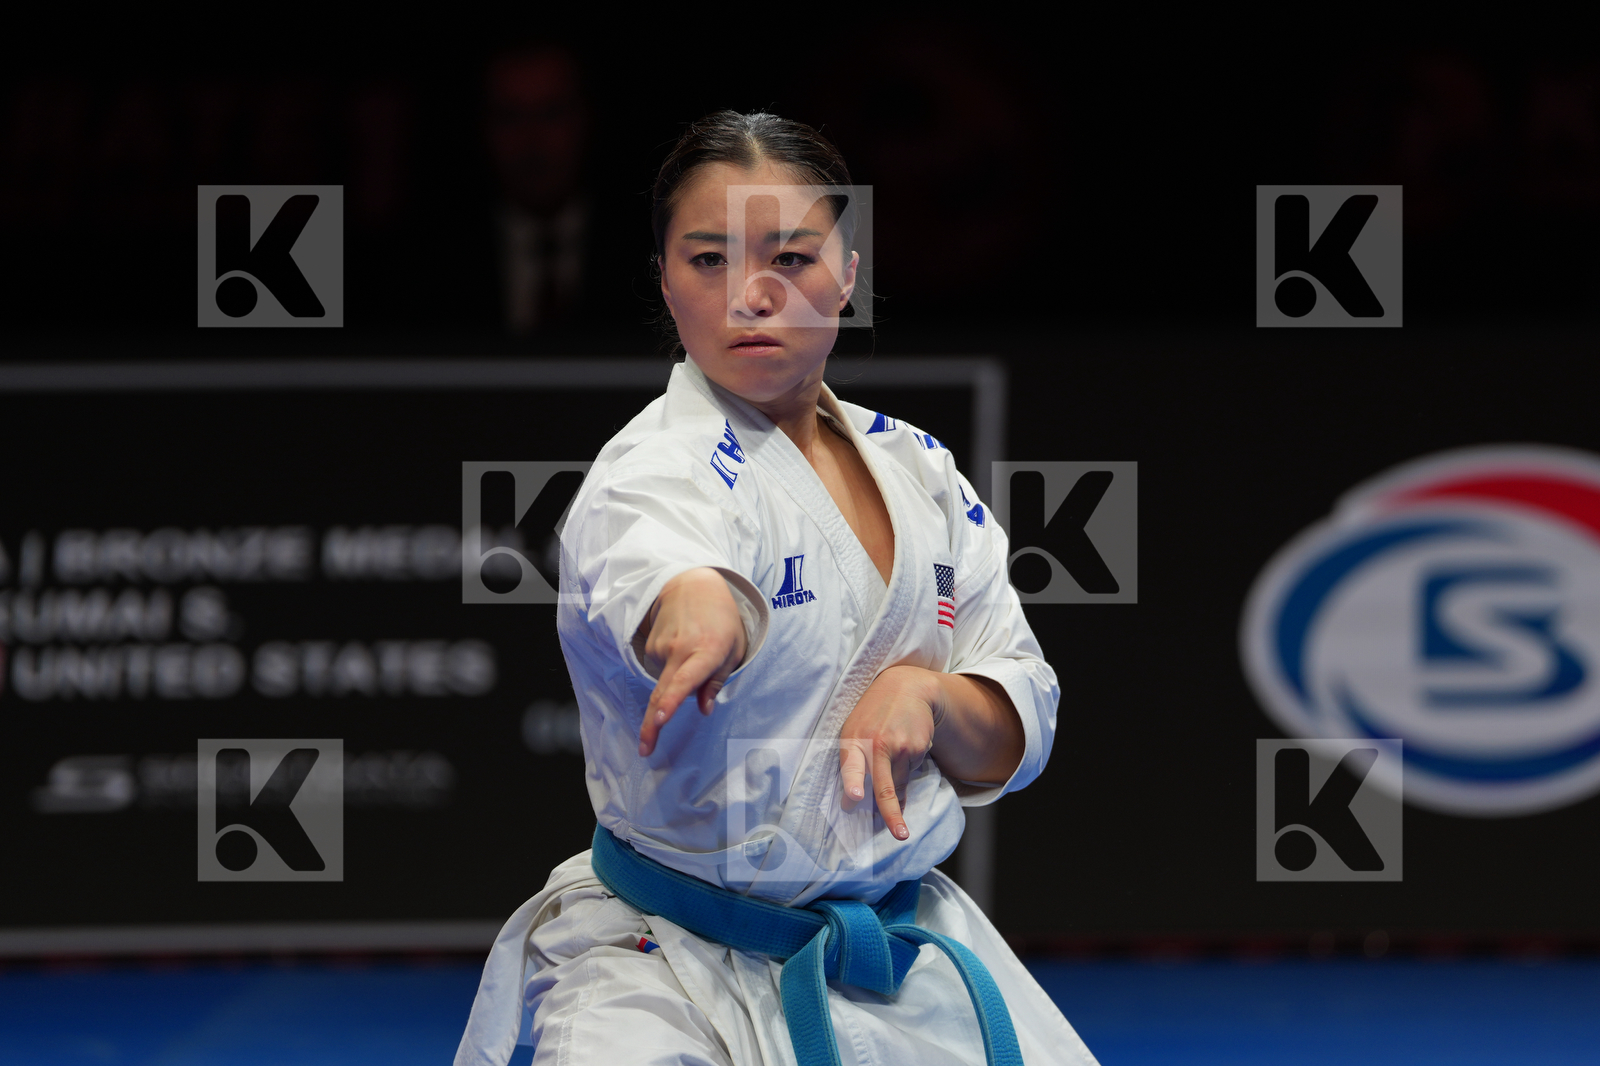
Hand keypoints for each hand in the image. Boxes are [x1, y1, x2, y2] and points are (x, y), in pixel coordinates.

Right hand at [636, 568, 746, 756]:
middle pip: (661, 693)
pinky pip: (663, 669)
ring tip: (697, 651)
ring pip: (668, 681)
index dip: (670, 703)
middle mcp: (680, 651)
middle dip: (651, 725)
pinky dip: (673, 667)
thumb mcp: (733, 649)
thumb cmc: (721, 619)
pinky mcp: (651, 647)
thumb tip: (704, 710)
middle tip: (645, 750)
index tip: (659, 720)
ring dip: (680, 678)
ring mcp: (662, 648)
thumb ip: (717, 681)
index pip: (685, 681)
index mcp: (706, 652)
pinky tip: (683, 646)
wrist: (692, 584)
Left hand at [838, 665, 941, 839]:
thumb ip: (855, 763)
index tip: (855, 798)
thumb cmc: (874, 716)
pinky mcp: (918, 747)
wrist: (907, 688)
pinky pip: (911, 771)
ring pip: (898, 783)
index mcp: (853, 741)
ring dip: (896, 782)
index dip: (853, 783)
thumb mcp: (856, 731)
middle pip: (884, 787)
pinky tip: (905, 745)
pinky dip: (908, 766)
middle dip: (891, 814)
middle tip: (899, 835)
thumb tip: (863, 802)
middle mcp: (876, 745)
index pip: (850, 766)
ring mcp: (900, 746)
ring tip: (894, 750)